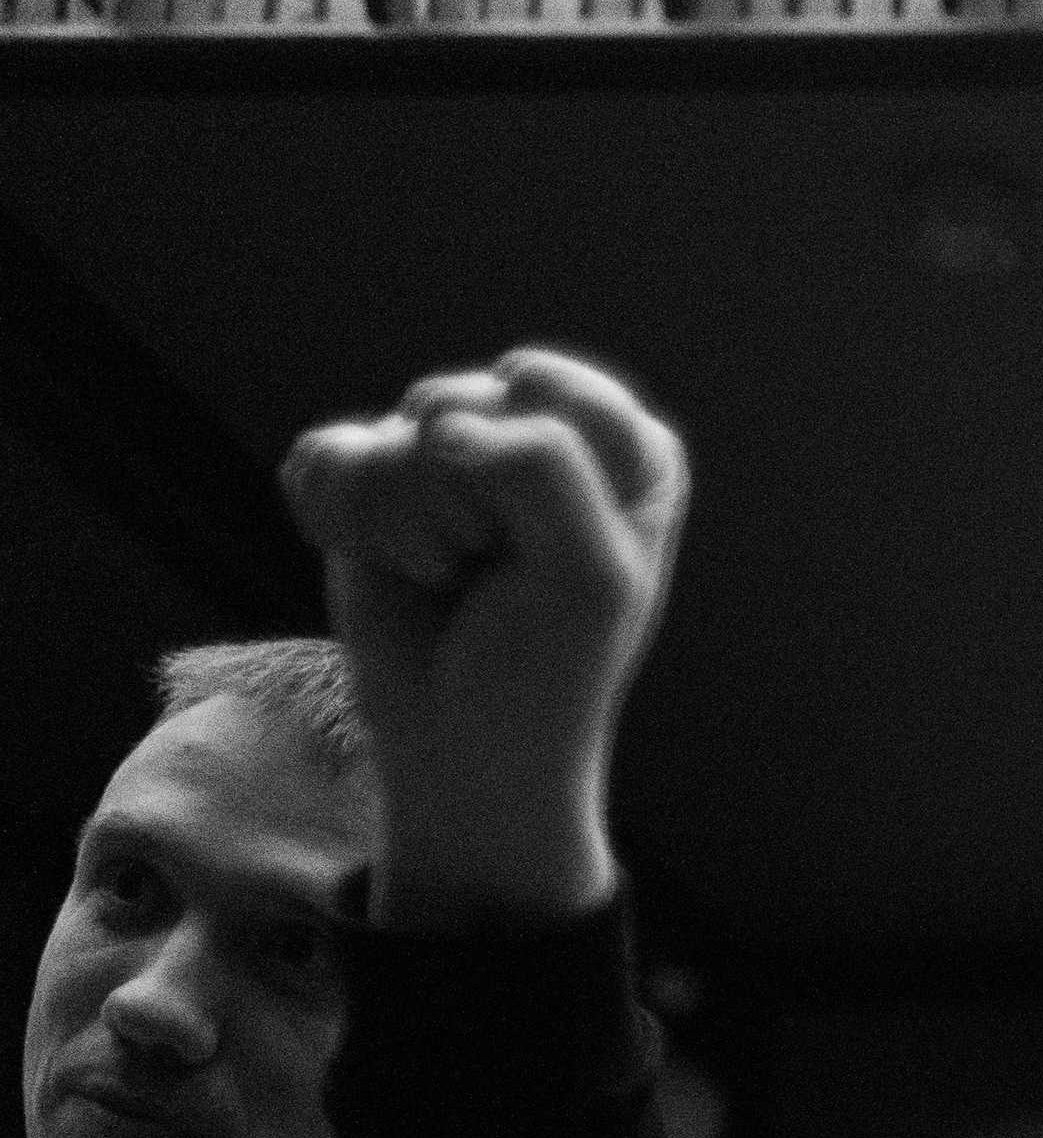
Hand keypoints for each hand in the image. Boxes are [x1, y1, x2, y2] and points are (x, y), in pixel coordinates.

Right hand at [282, 349, 687, 930]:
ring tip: (446, 580)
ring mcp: (450, 451)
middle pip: (449, 405)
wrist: (465, 750)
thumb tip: (438, 426)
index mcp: (624, 444)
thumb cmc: (545, 670)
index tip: (553, 552)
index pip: (543, 388)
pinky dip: (340, 524)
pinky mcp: (371, 482)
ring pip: (383, 443)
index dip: (531, 474)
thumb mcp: (588, 575)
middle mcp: (538, 428)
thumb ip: (543, 468)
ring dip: (401, 530)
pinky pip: (324, 459)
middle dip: (455, 505)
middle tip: (489, 573)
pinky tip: (381, 566)